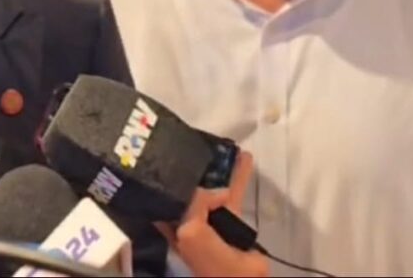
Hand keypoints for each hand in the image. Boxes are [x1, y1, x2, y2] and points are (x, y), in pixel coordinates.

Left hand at [156, 151, 268, 277]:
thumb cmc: (208, 258)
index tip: (173, 159)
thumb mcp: (191, 231)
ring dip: (221, 170)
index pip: (167, 196)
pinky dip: (239, 177)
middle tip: (199, 148)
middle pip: (190, 190)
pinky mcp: (232, 220)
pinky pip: (234, 194)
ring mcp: (211, 220)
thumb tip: (215, 191)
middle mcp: (188, 220)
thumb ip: (196, 205)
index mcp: (172, 225)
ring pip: (214, 189)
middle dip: (195, 171)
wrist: (239, 276)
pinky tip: (245, 159)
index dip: (170, 179)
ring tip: (226, 148)